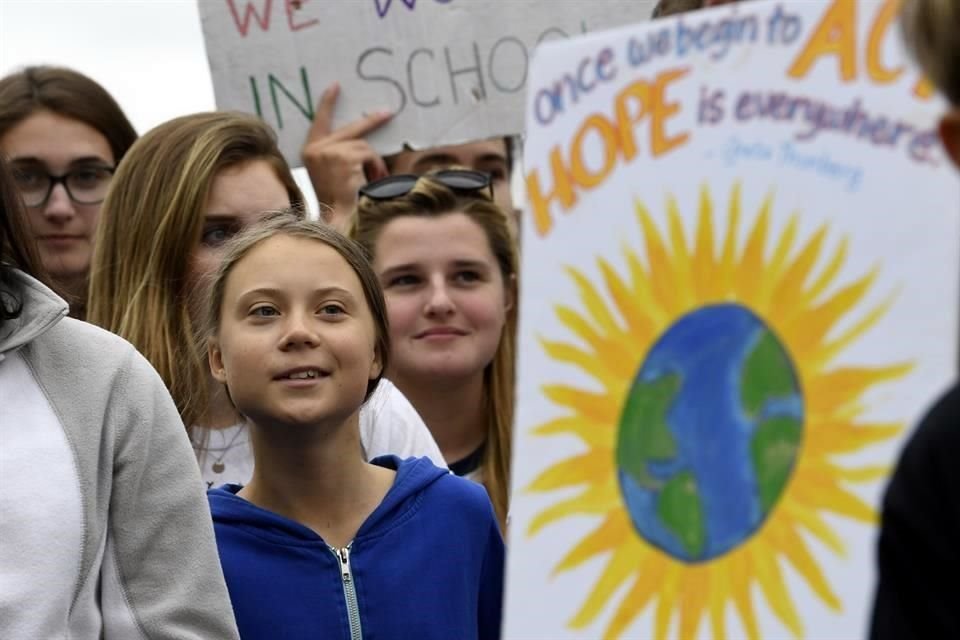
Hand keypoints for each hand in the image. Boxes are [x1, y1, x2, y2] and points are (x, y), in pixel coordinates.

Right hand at [302, 82, 392, 230]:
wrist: (339, 219)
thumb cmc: (339, 201)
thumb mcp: (334, 172)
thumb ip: (340, 153)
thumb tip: (362, 139)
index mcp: (309, 152)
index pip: (319, 122)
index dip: (327, 104)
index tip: (335, 87)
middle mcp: (315, 149)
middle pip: (350, 129)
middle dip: (371, 122)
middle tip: (388, 113)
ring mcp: (328, 151)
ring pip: (363, 145)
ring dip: (373, 162)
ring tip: (371, 180)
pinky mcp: (343, 156)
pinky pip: (368, 154)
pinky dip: (374, 166)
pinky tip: (370, 180)